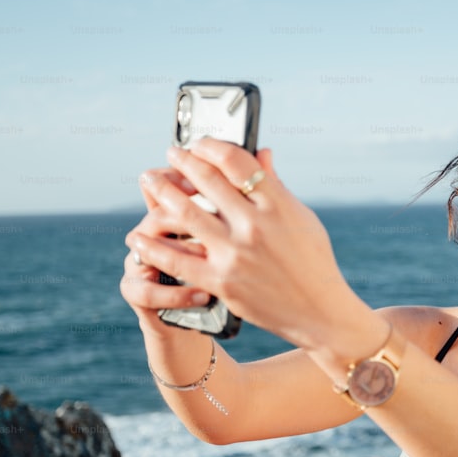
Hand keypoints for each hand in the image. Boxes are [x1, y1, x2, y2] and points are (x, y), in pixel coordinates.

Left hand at [126, 139, 360, 350]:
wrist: (319, 312)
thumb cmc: (314, 262)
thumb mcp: (302, 219)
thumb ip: (277, 186)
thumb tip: (262, 153)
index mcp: (277, 204)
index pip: (236, 161)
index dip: (211, 147)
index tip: (199, 144)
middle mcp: (254, 225)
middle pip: (207, 181)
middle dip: (182, 162)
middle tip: (170, 155)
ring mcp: (235, 254)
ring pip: (186, 214)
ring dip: (162, 193)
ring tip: (150, 181)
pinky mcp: (222, 282)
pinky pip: (178, 260)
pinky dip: (154, 247)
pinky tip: (138, 236)